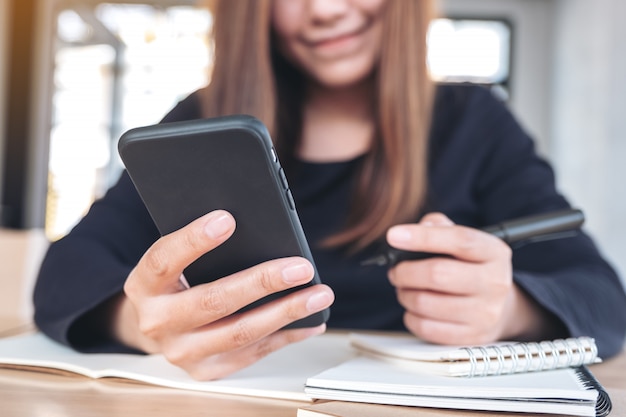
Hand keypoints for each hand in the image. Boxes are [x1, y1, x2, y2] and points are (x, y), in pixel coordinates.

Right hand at [111, 210, 333, 379]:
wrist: (155, 326)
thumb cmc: (173, 282)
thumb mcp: (173, 260)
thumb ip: (199, 245)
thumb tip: (256, 225)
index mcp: (144, 285)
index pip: (165, 259)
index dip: (194, 240)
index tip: (227, 219)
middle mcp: (158, 322)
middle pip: (214, 301)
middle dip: (263, 282)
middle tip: (300, 267)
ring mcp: (181, 352)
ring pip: (241, 332)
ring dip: (286, 312)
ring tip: (318, 293)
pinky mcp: (206, 371)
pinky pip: (253, 353)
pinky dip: (287, 335)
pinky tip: (310, 320)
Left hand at [387, 212, 550, 345]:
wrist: (500, 307)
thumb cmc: (470, 267)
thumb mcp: (463, 240)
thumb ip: (438, 226)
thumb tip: (416, 229)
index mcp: (493, 252)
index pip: (458, 240)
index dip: (422, 237)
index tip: (393, 236)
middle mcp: (494, 282)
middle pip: (437, 274)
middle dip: (405, 272)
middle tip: (396, 272)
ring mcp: (485, 313)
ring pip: (425, 303)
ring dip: (404, 295)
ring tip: (405, 289)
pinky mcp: (471, 337)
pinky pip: (426, 328)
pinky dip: (410, 317)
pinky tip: (414, 309)